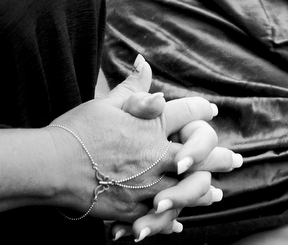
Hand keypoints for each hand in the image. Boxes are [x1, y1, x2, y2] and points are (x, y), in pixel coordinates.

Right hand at [47, 55, 239, 236]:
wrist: (52, 167)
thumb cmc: (78, 131)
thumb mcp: (106, 103)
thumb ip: (133, 88)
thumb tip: (146, 63)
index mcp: (152, 127)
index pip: (188, 115)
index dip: (201, 112)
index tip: (211, 113)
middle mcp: (156, 158)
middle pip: (199, 158)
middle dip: (220, 159)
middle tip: (235, 161)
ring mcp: (146, 187)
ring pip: (187, 192)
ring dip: (203, 192)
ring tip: (215, 194)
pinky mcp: (132, 211)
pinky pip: (159, 219)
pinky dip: (171, 222)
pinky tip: (179, 224)